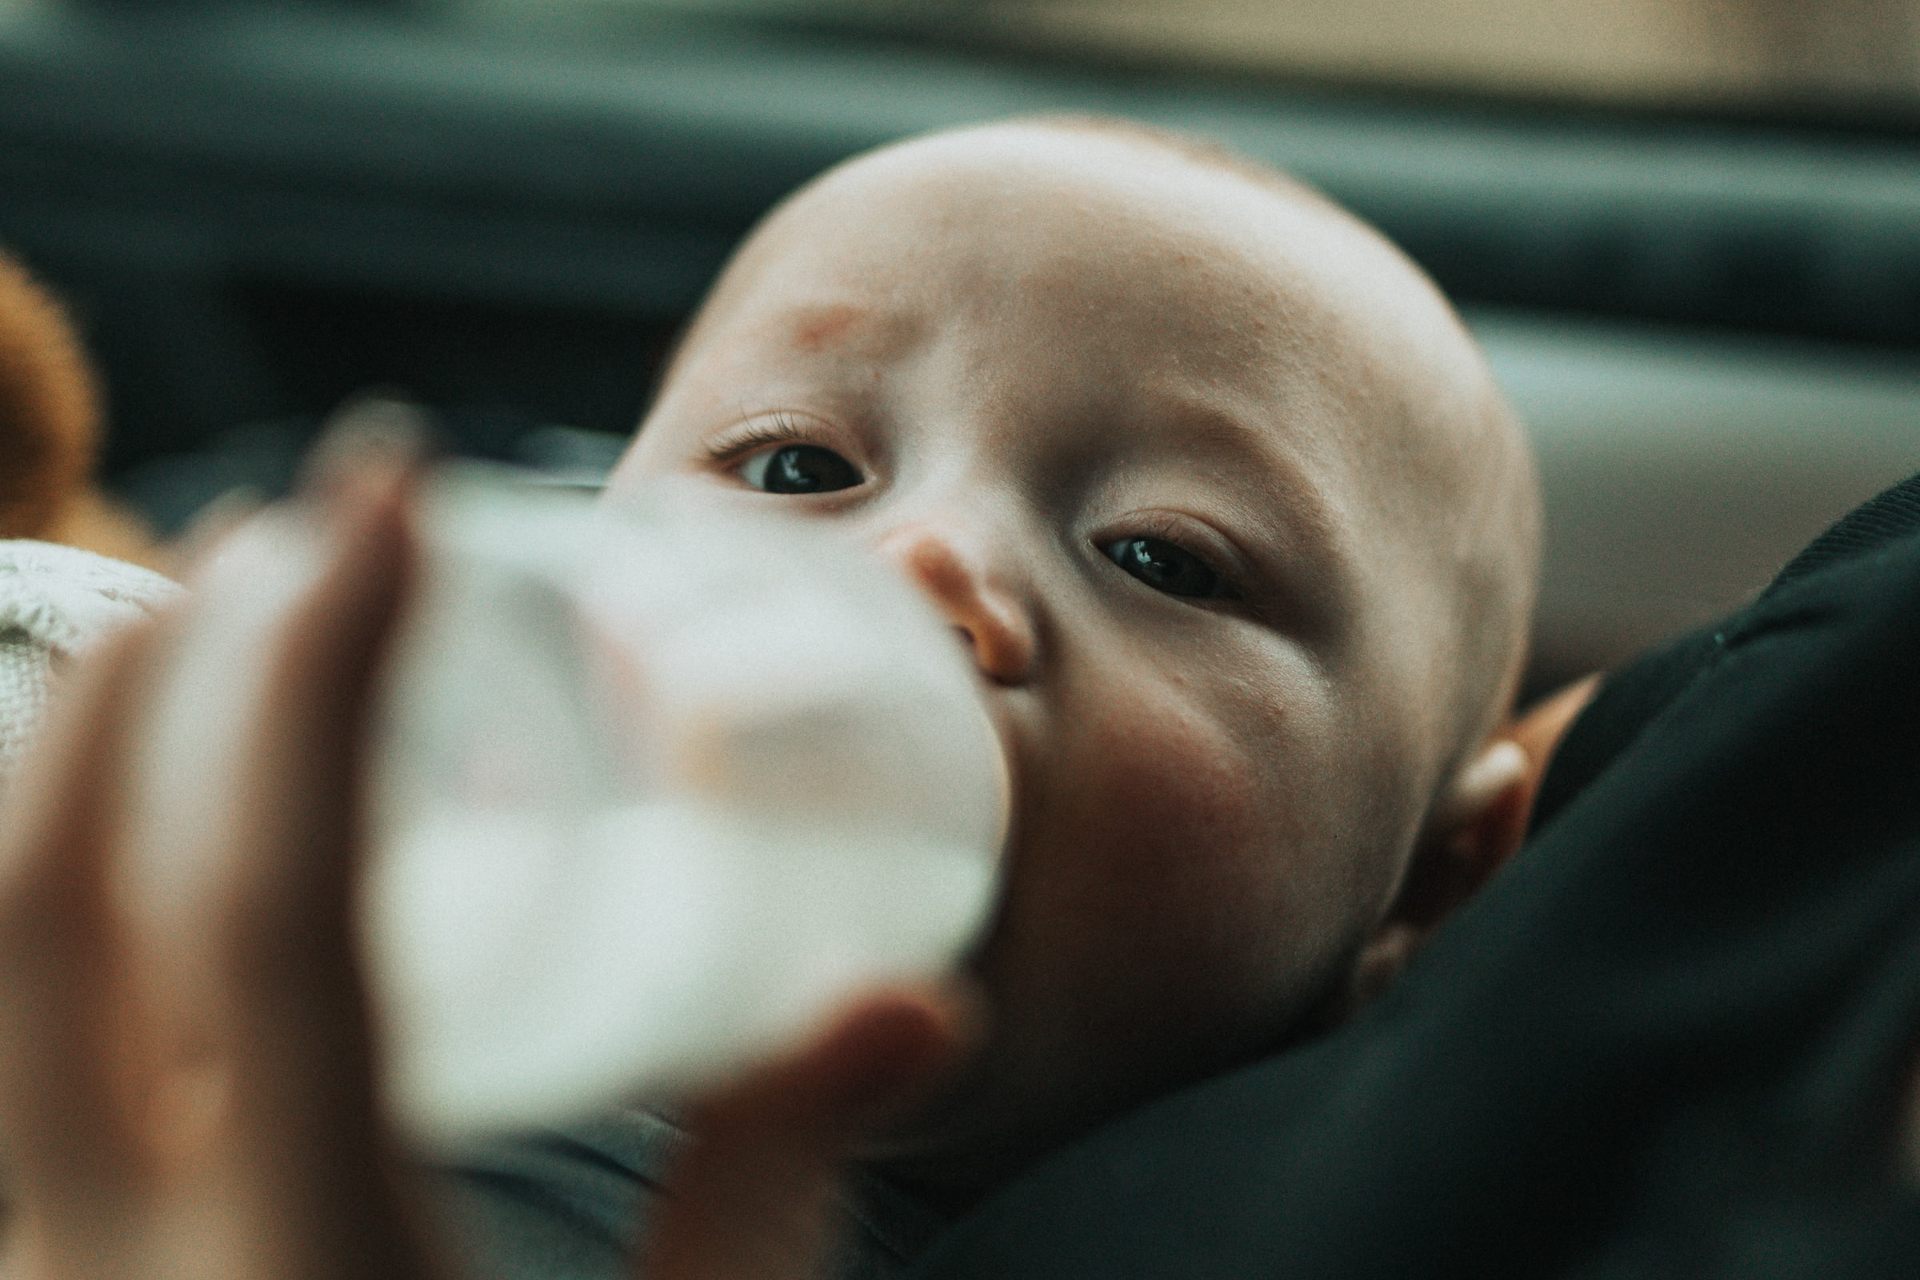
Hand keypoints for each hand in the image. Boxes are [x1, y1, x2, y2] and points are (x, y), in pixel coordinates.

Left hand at [0, 455, 971, 1279]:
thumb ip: (773, 1192)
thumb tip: (912, 996)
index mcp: (300, 1277)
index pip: (268, 903)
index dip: (318, 664)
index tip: (388, 489)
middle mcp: (97, 1271)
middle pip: (46, 881)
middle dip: (158, 658)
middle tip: (294, 542)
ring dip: (51, 757)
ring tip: (190, 649)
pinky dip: (18, 895)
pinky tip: (100, 845)